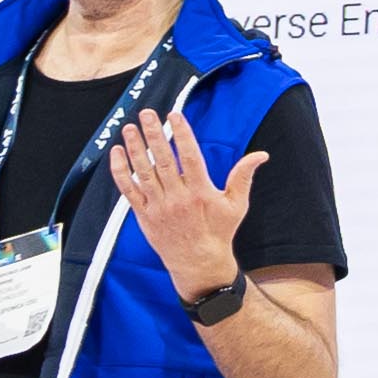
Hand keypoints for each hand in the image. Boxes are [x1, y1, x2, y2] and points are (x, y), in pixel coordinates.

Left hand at [108, 109, 262, 297]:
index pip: (190, 157)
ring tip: (129, 127)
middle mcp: (177, 198)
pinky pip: (129, 190)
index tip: (175, 115)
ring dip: (135, 149)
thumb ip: (243, 176)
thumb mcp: (237, 205)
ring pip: (143, 172)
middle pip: (164, 161)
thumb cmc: (219, 232)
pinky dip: (121, 171)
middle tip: (147, 113)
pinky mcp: (143, 214)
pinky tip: (116, 153)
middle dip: (154, 135)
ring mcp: (158, 206)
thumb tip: (261, 154)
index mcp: (200, 193)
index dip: (182, 135)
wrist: (198, 263)